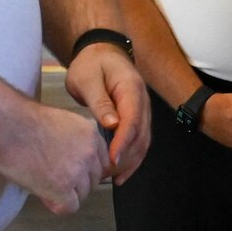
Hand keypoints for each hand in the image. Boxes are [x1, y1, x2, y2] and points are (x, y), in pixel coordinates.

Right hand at [0, 101, 110, 214]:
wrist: (9, 126)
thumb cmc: (28, 122)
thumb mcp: (66, 123)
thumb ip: (79, 140)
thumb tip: (77, 158)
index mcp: (92, 135)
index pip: (102, 162)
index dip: (86, 170)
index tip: (71, 172)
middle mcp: (90, 152)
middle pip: (94, 179)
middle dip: (77, 183)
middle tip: (56, 180)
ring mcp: (78, 170)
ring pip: (83, 194)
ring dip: (67, 194)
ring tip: (47, 186)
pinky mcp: (62, 187)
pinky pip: (70, 207)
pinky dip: (58, 205)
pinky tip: (45, 196)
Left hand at [64, 45, 150, 183]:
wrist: (100, 51)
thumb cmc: (91, 64)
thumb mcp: (88, 79)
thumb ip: (100, 101)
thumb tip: (112, 124)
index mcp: (131, 88)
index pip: (133, 119)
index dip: (124, 142)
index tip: (112, 161)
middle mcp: (142, 100)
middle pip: (142, 134)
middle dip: (128, 157)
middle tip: (109, 176)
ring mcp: (142, 109)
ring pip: (144, 139)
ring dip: (132, 160)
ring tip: (115, 178)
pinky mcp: (137, 116)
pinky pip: (139, 138)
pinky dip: (133, 156)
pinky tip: (121, 171)